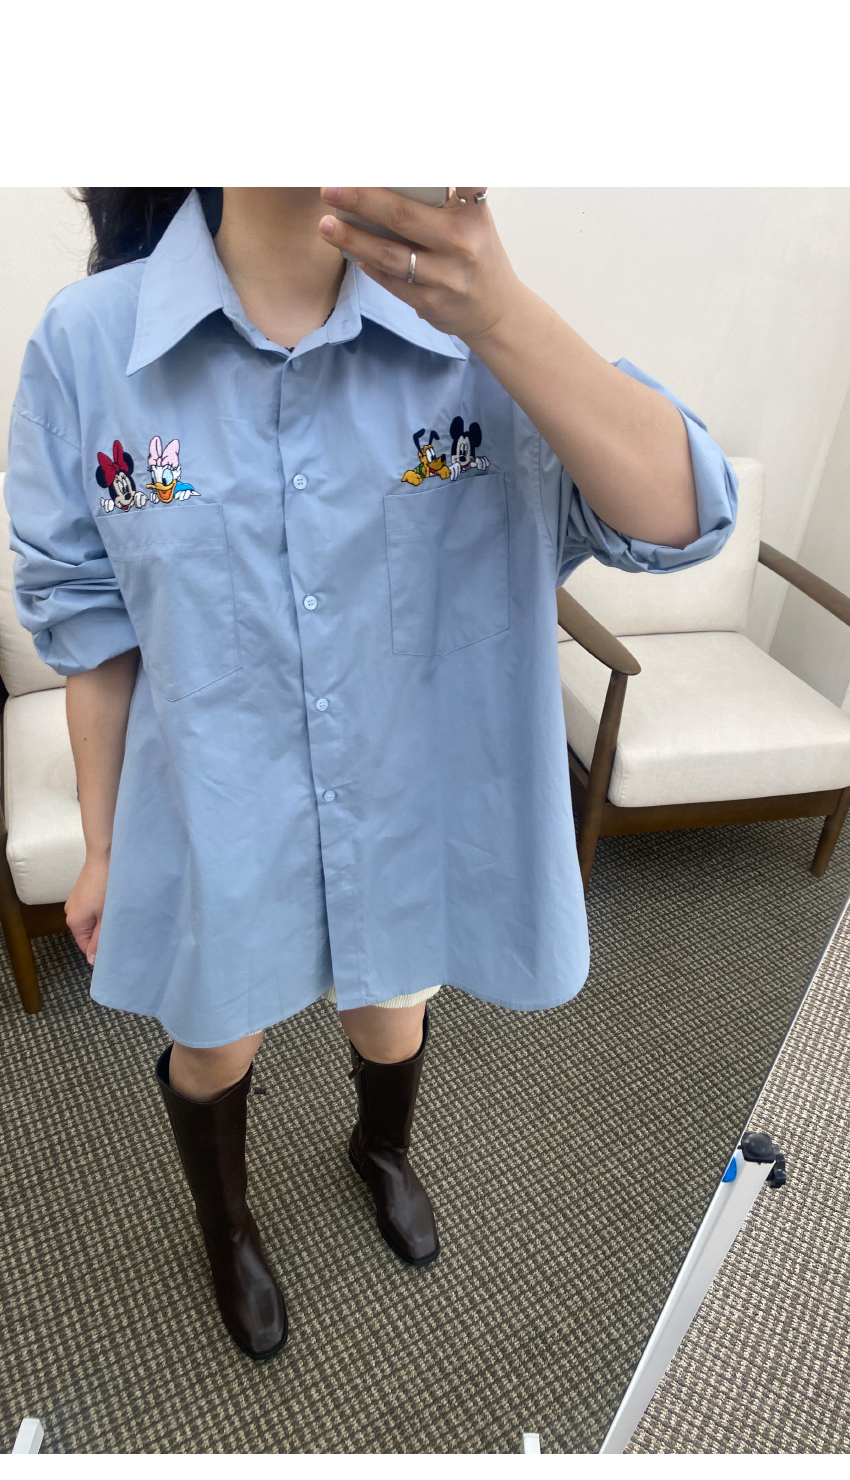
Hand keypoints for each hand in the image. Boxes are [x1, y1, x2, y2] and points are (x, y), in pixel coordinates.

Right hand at [65, 854, 109, 965]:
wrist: (105, 857)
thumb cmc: (107, 888)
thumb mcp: (106, 917)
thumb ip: (100, 940)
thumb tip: (92, 961)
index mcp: (74, 922)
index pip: (85, 946)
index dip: (100, 949)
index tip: (117, 946)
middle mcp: (70, 912)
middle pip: (88, 932)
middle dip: (103, 933)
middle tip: (122, 930)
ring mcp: (76, 900)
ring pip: (91, 919)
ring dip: (105, 920)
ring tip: (120, 915)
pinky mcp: (83, 891)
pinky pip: (92, 907)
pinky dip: (103, 909)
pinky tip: (114, 904)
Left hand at [318, 187, 527, 347]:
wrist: (496, 310)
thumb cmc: (476, 253)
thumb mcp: (472, 219)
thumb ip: (442, 199)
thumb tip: (388, 175)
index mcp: (472, 215)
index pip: (464, 184)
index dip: (440, 170)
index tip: (404, 157)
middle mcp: (461, 244)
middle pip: (402, 216)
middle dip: (361, 200)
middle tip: (330, 188)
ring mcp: (445, 277)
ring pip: (389, 255)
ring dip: (352, 239)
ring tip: (326, 225)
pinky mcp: (431, 302)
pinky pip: (390, 281)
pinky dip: (368, 265)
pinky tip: (350, 252)